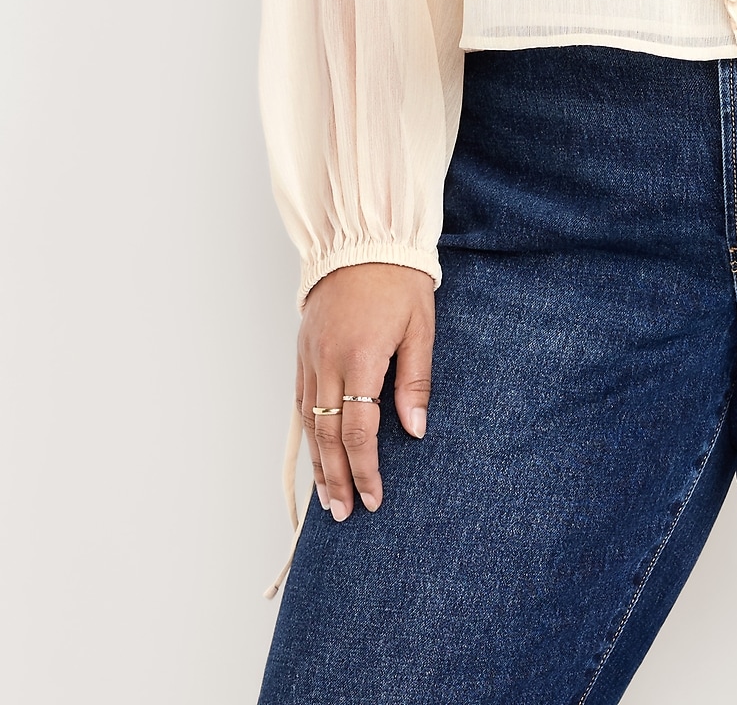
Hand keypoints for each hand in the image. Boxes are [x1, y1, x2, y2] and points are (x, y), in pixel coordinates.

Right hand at [296, 262, 434, 521]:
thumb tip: (415, 430)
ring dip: (318, 464)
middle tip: (346, 513)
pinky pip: (300, 401)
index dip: (365, 469)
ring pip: (309, 423)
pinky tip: (314, 454)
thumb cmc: (399, 280)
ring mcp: (310, 357)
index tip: (374, 497)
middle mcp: (328, 362)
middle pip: (327, 436)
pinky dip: (306, 433)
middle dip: (337, 479)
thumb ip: (415, 380)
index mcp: (360, 358)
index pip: (358, 430)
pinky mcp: (302, 350)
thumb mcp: (420, 327)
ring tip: (327, 499)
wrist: (363, 238)